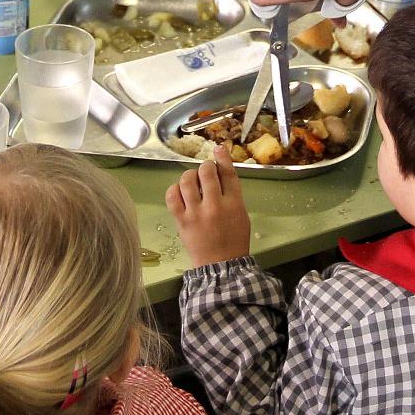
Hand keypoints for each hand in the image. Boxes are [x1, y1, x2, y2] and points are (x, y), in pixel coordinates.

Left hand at [165, 145, 252, 267]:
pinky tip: (180, 191)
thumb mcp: (241, 214)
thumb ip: (232, 193)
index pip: (228, 173)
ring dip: (189, 175)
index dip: (222, 158)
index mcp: (234, 203)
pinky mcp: (182, 220)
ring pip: (187, 180)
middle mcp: (215, 205)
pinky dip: (174, 189)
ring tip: (192, 181)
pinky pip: (172, 196)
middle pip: (207, 172)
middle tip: (205, 171)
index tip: (218, 148)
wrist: (220, 265)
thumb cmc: (234, 239)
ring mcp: (196, 213)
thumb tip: (221, 171)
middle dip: (205, 166)